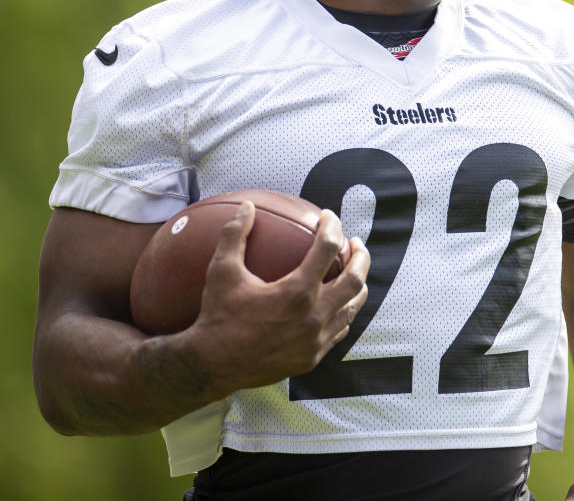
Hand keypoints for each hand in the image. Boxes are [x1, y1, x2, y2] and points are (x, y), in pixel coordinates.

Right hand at [172, 201, 369, 399]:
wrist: (213, 366)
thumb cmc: (217, 316)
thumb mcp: (221, 272)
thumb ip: (234, 235)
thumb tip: (246, 207)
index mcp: (296, 292)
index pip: (327, 248)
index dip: (331, 226)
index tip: (328, 216)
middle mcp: (313, 316)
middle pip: (355, 279)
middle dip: (360, 256)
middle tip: (355, 242)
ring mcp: (316, 340)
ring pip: (352, 307)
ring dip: (358, 284)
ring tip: (353, 270)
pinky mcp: (312, 357)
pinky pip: (339, 330)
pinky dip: (343, 311)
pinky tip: (337, 303)